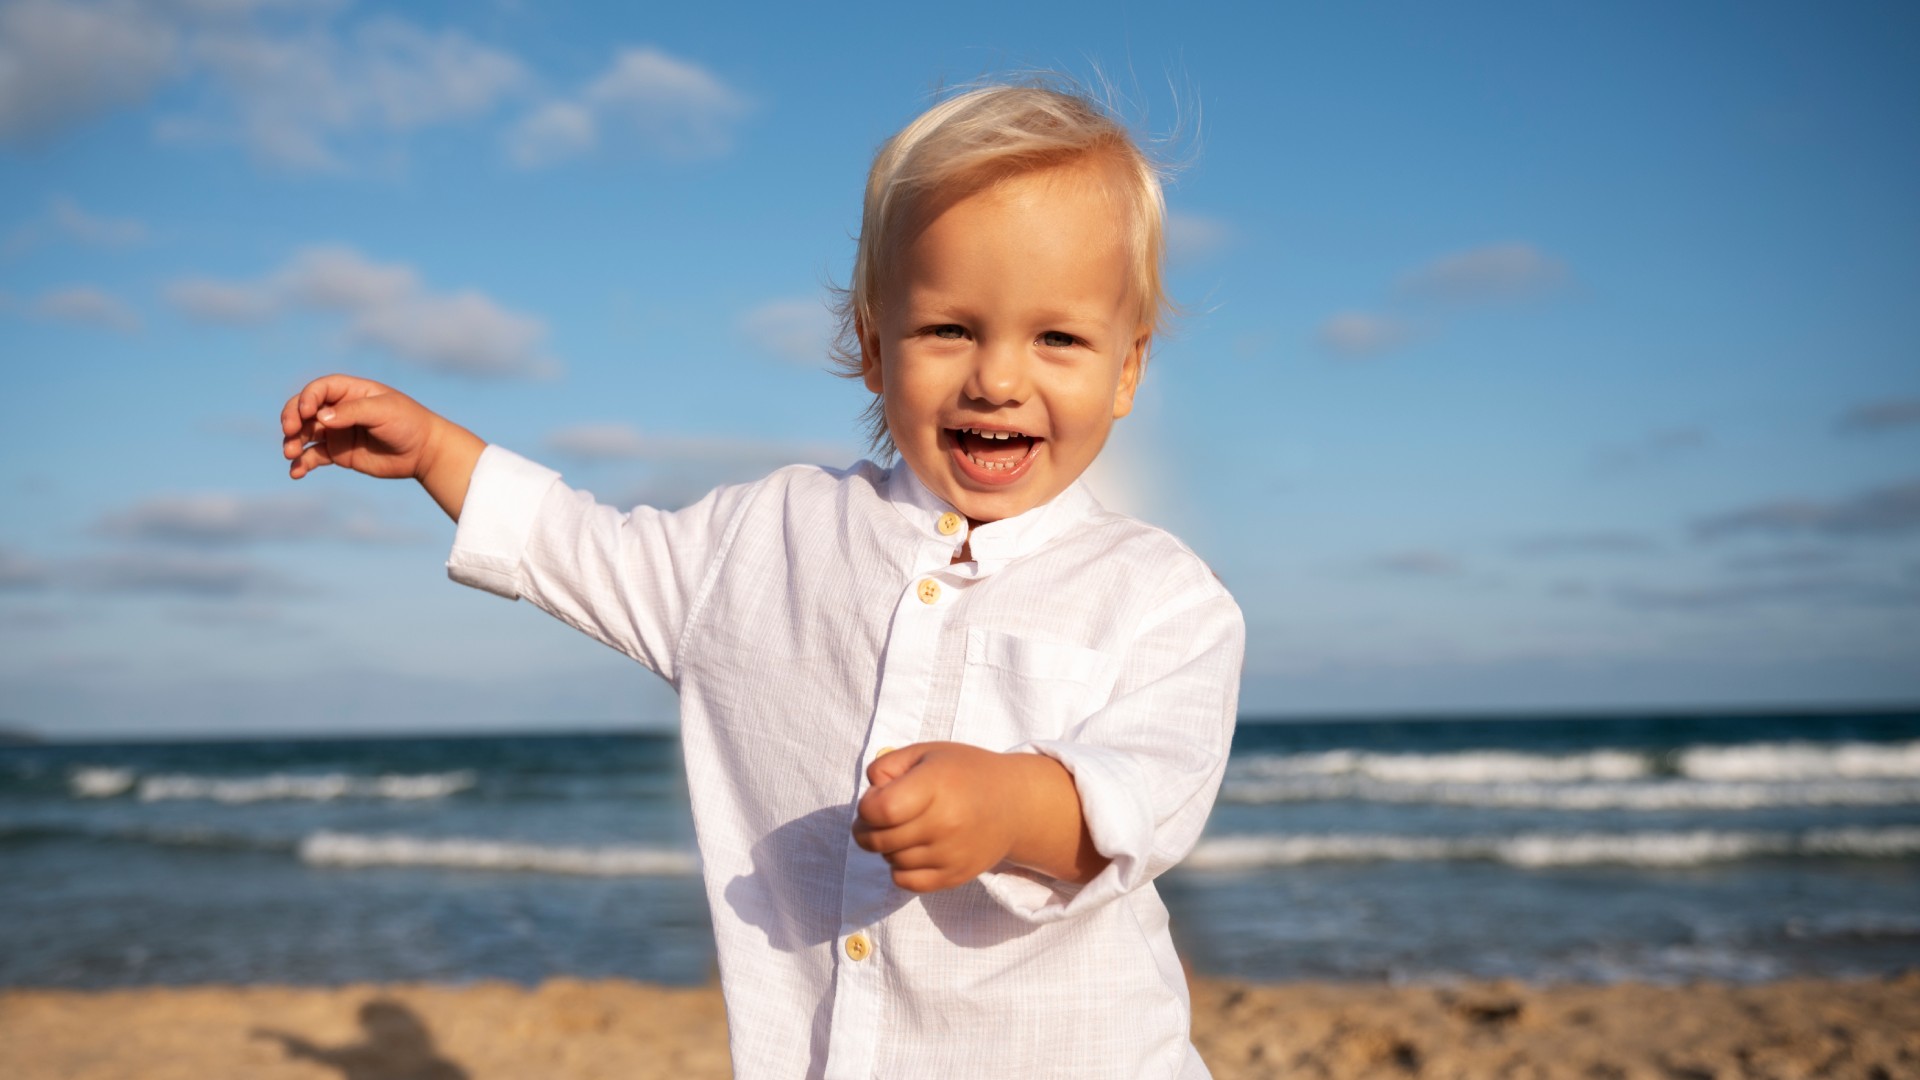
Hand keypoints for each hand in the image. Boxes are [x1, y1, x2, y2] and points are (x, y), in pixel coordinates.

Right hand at [281, 374, 437, 480]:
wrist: (424, 452)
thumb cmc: (408, 423)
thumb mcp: (383, 411)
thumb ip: (352, 412)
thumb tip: (320, 417)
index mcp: (350, 391)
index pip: (319, 389)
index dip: (307, 398)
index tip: (307, 413)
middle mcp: (338, 410)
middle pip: (303, 409)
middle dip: (291, 418)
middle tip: (289, 431)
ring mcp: (336, 432)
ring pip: (304, 433)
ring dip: (292, 441)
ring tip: (291, 454)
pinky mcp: (338, 453)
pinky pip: (313, 457)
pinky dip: (302, 463)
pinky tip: (296, 472)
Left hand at [851, 742, 1106, 892]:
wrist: (1015, 805)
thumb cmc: (964, 773)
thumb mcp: (926, 753)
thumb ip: (887, 765)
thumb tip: (870, 792)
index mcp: (936, 785)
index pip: (880, 810)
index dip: (867, 806)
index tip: (877, 798)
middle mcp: (945, 822)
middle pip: (879, 839)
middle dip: (867, 828)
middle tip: (880, 816)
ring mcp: (951, 853)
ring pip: (891, 860)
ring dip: (886, 847)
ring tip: (904, 829)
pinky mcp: (955, 876)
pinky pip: (906, 882)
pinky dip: (900, 868)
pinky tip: (912, 850)